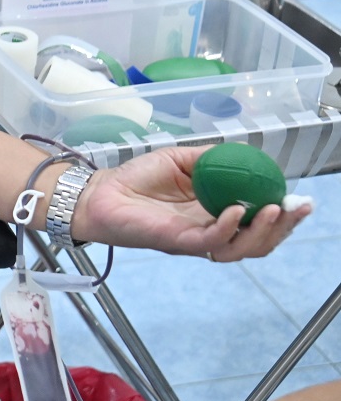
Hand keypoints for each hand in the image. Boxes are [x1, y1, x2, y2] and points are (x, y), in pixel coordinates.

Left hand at [70, 146, 310, 260]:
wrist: (100, 191)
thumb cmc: (136, 178)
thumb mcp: (180, 159)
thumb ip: (209, 157)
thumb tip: (241, 152)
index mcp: (213, 213)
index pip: (256, 222)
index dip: (281, 215)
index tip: (300, 201)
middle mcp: (209, 231)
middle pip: (256, 241)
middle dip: (282, 228)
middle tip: (297, 209)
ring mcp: (194, 239)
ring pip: (239, 248)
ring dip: (262, 232)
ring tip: (273, 210)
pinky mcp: (176, 242)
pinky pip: (209, 242)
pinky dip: (227, 227)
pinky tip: (236, 211)